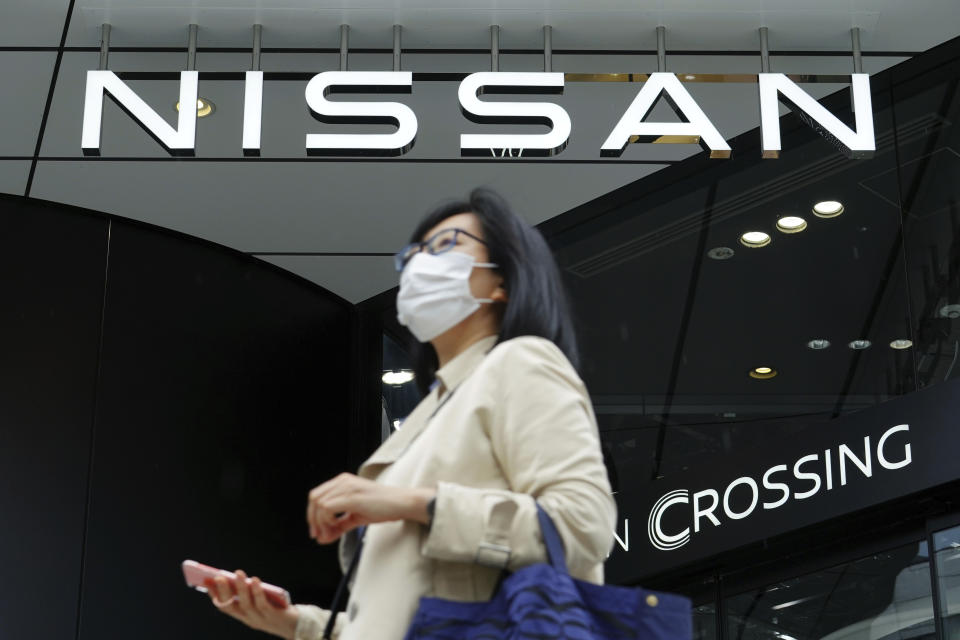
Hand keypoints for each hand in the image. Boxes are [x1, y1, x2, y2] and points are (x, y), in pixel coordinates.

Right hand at [204, 569, 298, 639]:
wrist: (295, 625)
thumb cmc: (275, 608)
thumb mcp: (259, 600)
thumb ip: (249, 592)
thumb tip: (236, 576)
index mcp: (243, 615)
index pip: (224, 607)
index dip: (215, 595)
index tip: (206, 582)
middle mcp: (249, 619)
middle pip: (232, 606)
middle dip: (224, 591)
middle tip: (219, 576)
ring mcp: (260, 618)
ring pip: (246, 604)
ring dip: (240, 588)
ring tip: (237, 573)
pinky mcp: (273, 615)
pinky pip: (262, 603)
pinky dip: (257, 592)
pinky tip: (254, 580)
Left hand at [307, 473, 434, 542]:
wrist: (401, 503)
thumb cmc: (383, 507)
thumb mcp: (356, 516)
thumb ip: (339, 525)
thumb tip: (323, 538)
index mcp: (342, 482)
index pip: (317, 495)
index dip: (313, 515)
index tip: (317, 532)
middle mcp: (342, 481)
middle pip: (314, 498)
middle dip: (313, 520)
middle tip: (320, 536)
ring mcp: (346, 486)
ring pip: (319, 504)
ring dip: (321, 523)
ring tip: (331, 534)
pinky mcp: (351, 496)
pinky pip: (327, 508)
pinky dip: (328, 520)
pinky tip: (337, 526)